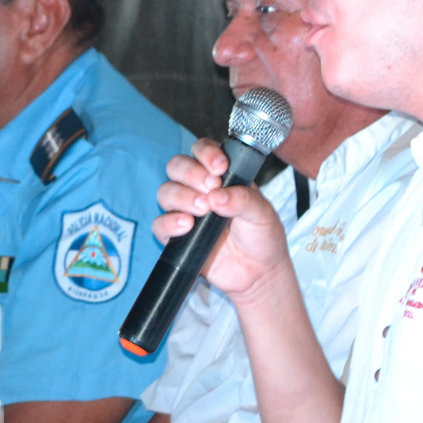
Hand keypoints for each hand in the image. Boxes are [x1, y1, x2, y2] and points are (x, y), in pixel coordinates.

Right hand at [153, 140, 292, 302]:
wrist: (259, 272)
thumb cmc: (262, 236)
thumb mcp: (263, 213)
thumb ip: (243, 199)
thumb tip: (217, 196)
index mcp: (220, 175)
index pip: (201, 150)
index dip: (205, 153)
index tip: (219, 167)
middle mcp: (199, 189)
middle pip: (177, 166)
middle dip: (191, 173)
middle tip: (211, 187)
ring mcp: (185, 212)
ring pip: (166, 192)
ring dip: (181, 196)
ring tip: (203, 210)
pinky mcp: (176, 237)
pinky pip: (159, 225)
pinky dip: (169, 223)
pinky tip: (187, 226)